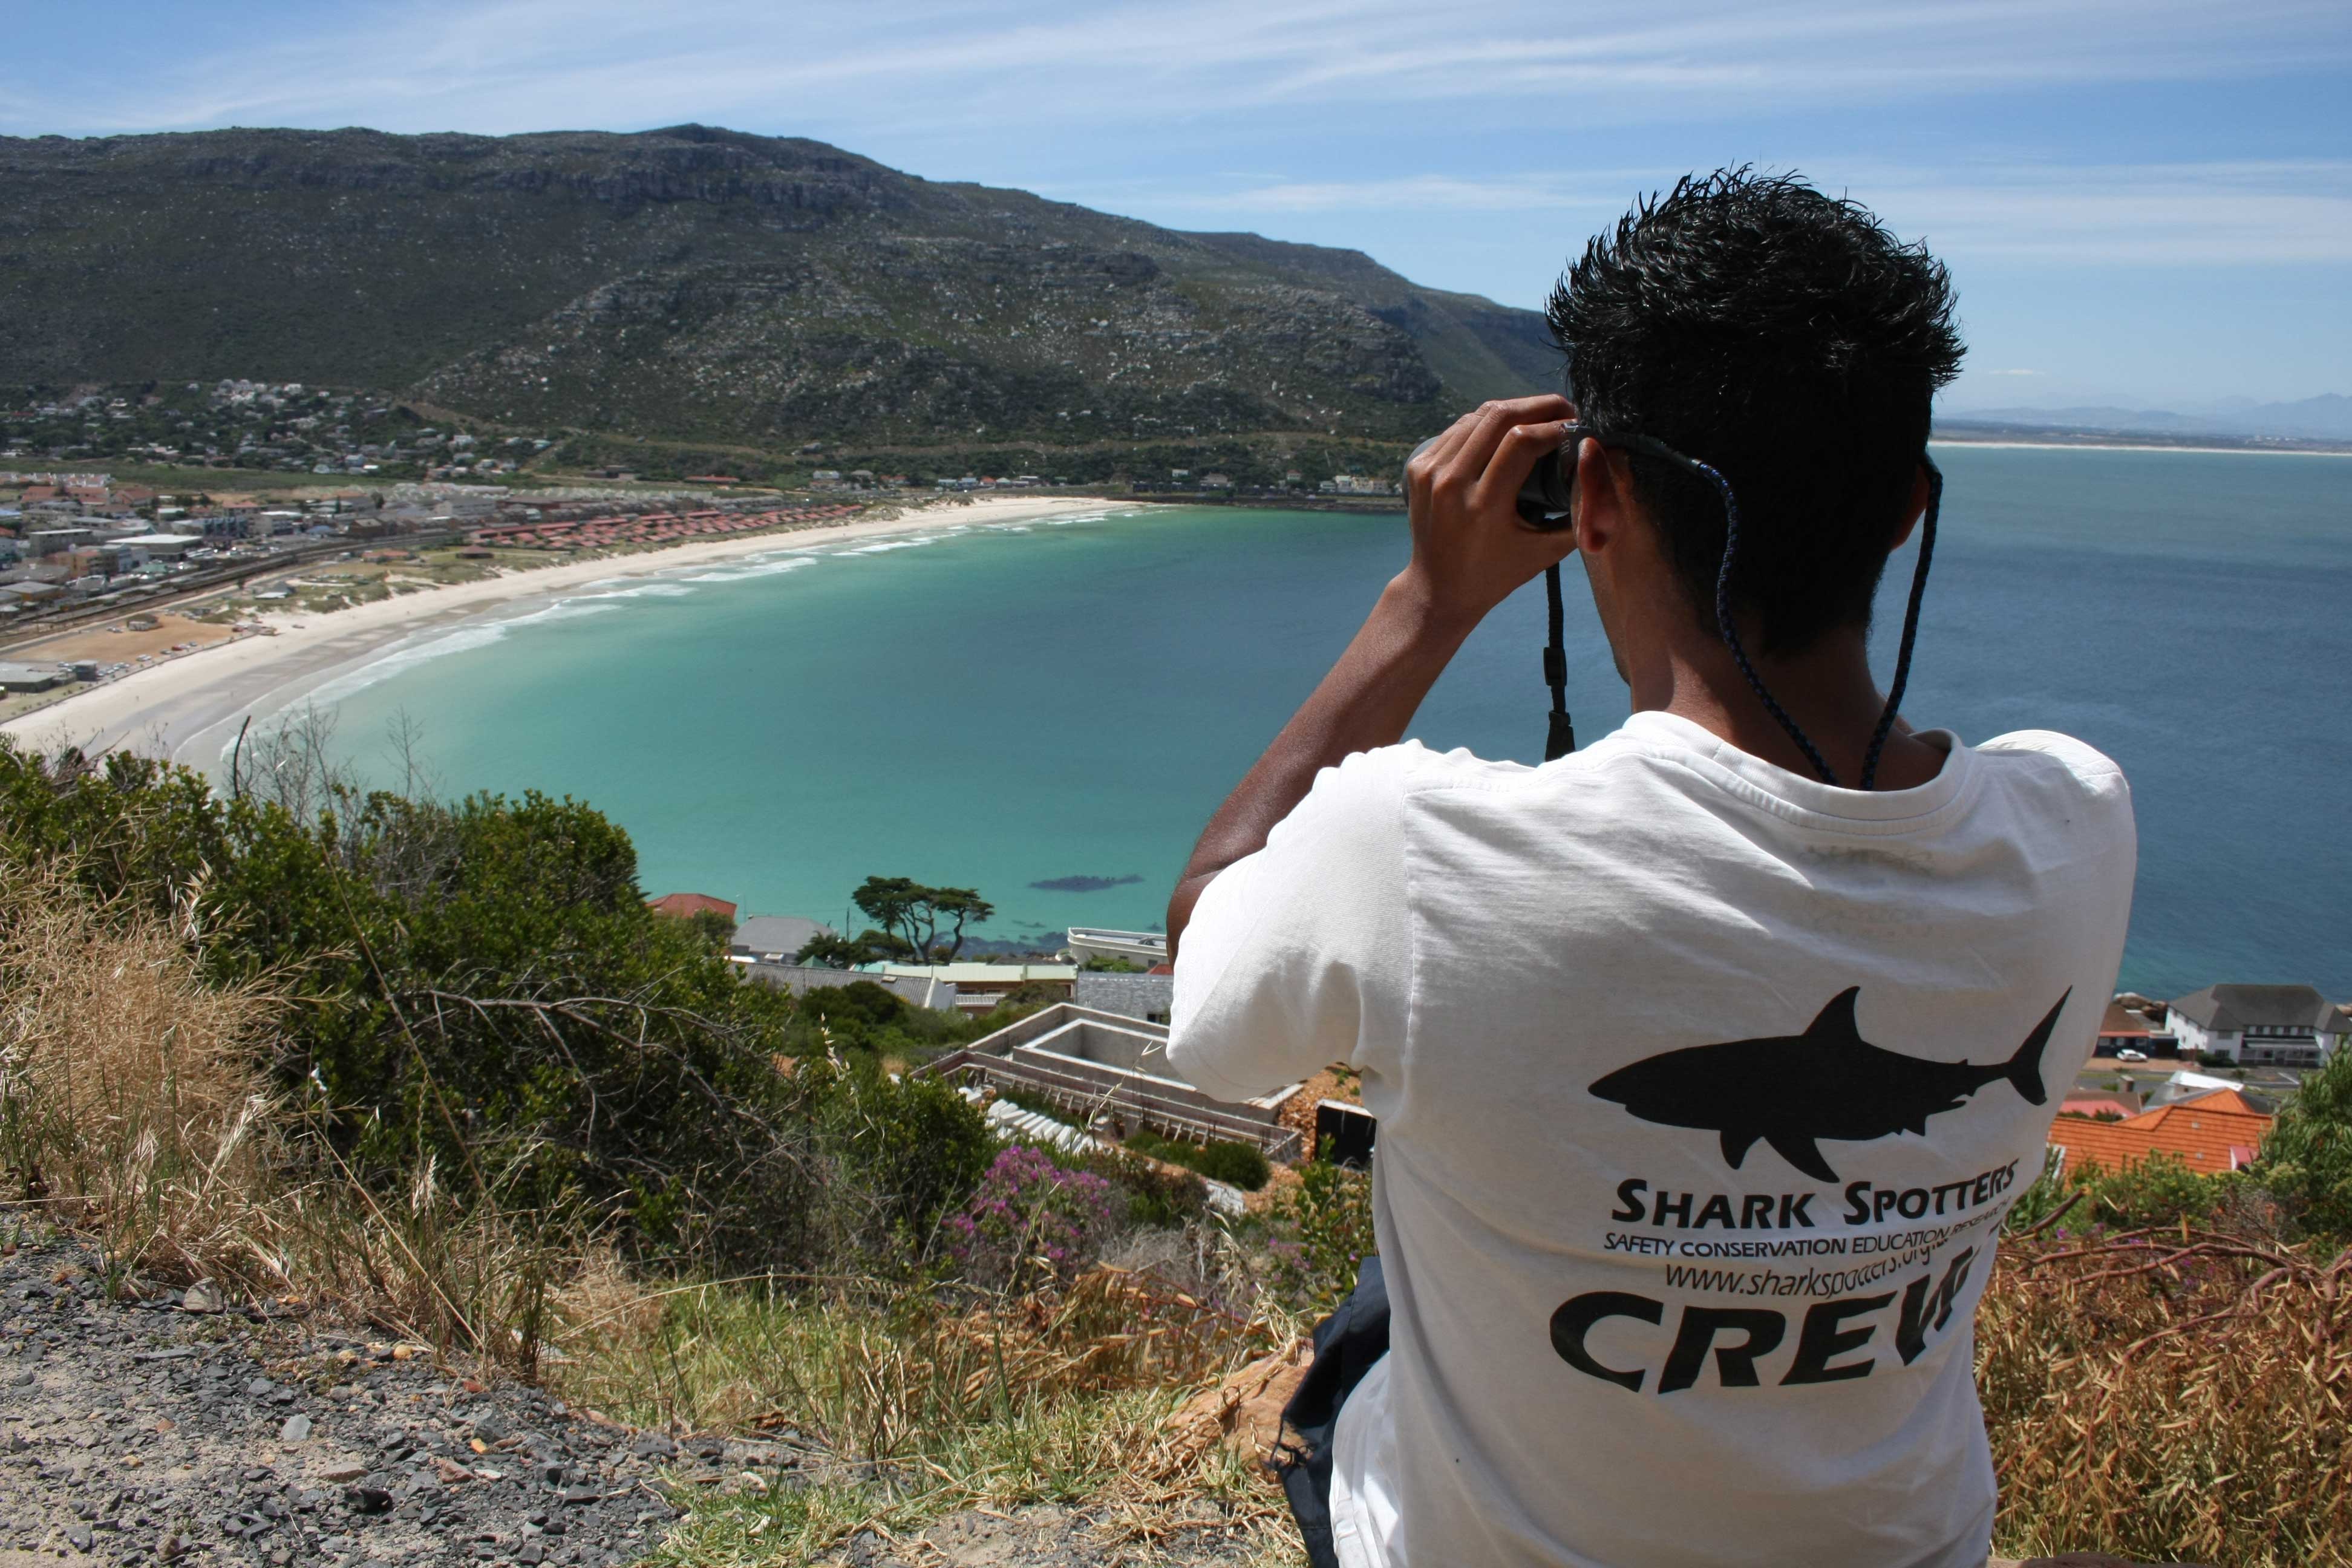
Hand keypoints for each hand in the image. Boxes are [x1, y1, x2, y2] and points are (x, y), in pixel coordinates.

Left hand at [1399, 394, 1579, 630]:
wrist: (1438, 590)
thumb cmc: (1497, 575)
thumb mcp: (1545, 552)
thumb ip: (1579, 514)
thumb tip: (1604, 470)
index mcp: (1483, 506)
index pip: (1522, 442)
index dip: (1556, 427)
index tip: (1579, 428)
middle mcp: (1451, 484)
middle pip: (1499, 416)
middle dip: (1540, 406)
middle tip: (1566, 410)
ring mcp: (1430, 473)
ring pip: (1477, 416)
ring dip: (1515, 409)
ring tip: (1542, 417)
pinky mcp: (1418, 468)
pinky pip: (1459, 428)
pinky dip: (1487, 422)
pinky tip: (1508, 428)